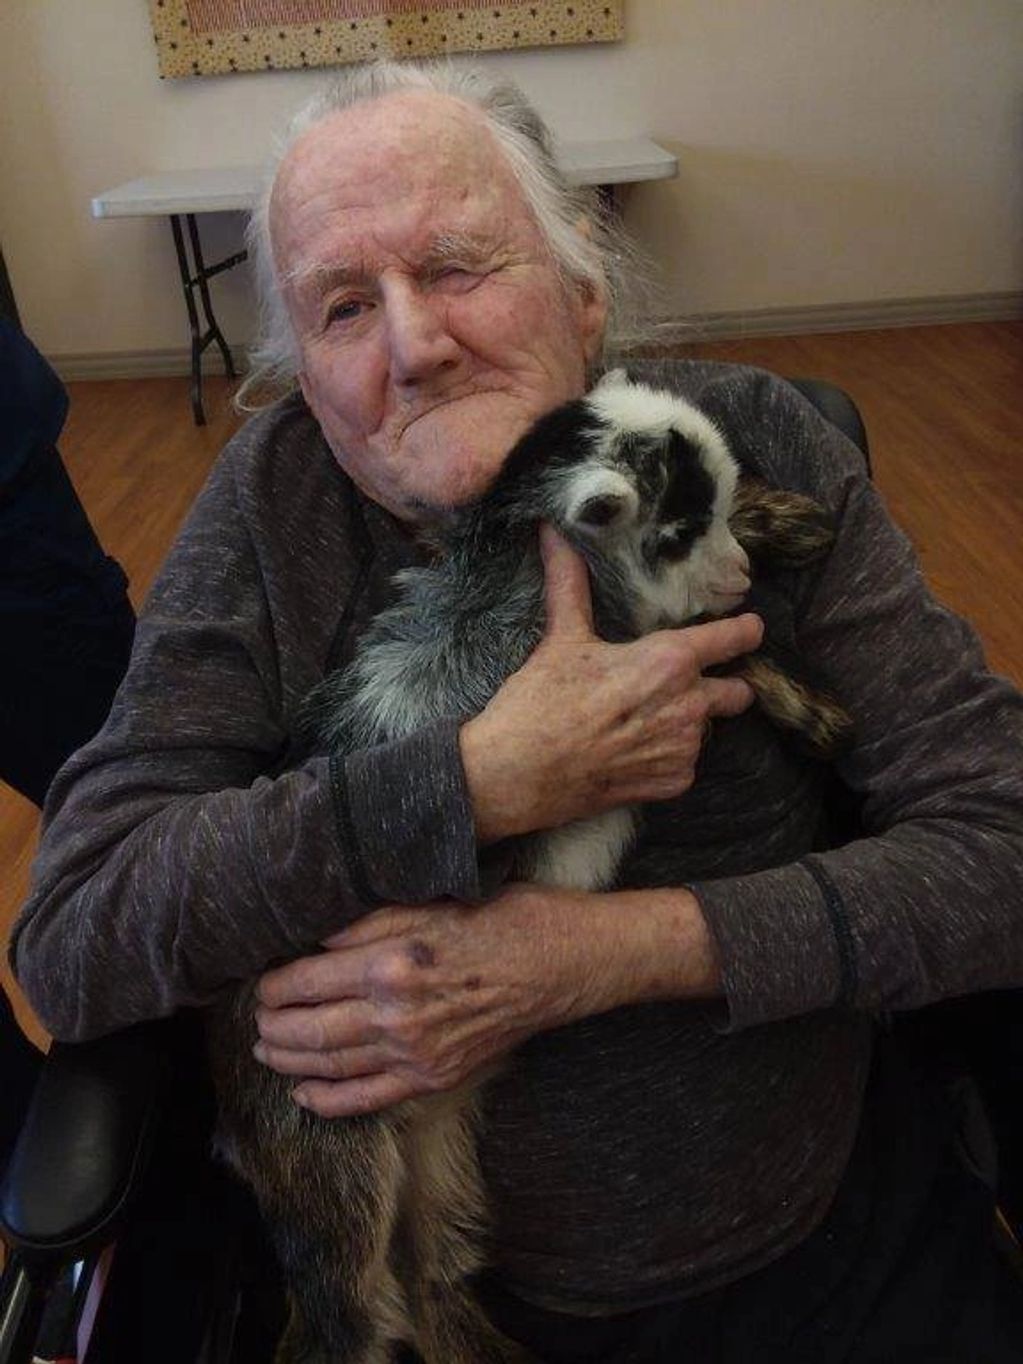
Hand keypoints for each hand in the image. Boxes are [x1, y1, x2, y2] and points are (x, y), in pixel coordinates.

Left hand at [253, 884, 595, 1117]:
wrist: (563, 965)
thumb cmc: (503, 920)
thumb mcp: (431, 903)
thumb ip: (368, 923)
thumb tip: (316, 938)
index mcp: (391, 964)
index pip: (309, 981)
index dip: (276, 985)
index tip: (260, 982)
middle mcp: (397, 1016)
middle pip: (312, 1029)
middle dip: (274, 1027)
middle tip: (254, 1020)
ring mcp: (416, 1054)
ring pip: (332, 1065)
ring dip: (291, 1060)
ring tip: (267, 1050)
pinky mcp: (435, 1077)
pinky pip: (370, 1097)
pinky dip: (330, 1100)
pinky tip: (304, 1093)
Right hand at [460, 524, 762, 842]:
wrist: (518, 773)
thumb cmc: (541, 703)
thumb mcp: (561, 639)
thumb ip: (570, 583)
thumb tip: (553, 533)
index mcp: (669, 661)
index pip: (731, 639)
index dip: (746, 631)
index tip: (753, 628)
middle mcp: (688, 705)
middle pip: (738, 692)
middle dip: (727, 685)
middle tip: (694, 682)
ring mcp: (683, 748)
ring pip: (706, 729)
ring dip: (687, 722)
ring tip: (643, 720)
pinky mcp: (673, 784)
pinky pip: (685, 763)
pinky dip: (667, 757)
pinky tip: (632, 751)